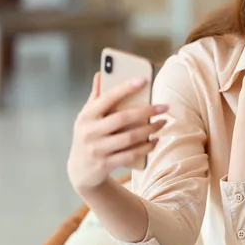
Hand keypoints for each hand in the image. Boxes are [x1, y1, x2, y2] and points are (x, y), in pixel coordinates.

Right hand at [67, 73, 167, 190]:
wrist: (79, 171)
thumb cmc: (87, 136)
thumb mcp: (86, 117)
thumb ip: (95, 96)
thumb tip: (100, 73)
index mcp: (86, 116)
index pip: (107, 98)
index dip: (125, 88)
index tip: (144, 79)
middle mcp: (89, 132)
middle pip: (123, 118)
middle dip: (146, 111)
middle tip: (164, 106)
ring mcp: (97, 150)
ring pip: (129, 138)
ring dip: (150, 130)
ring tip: (163, 122)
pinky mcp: (106, 164)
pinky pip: (131, 155)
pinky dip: (146, 148)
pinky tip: (156, 140)